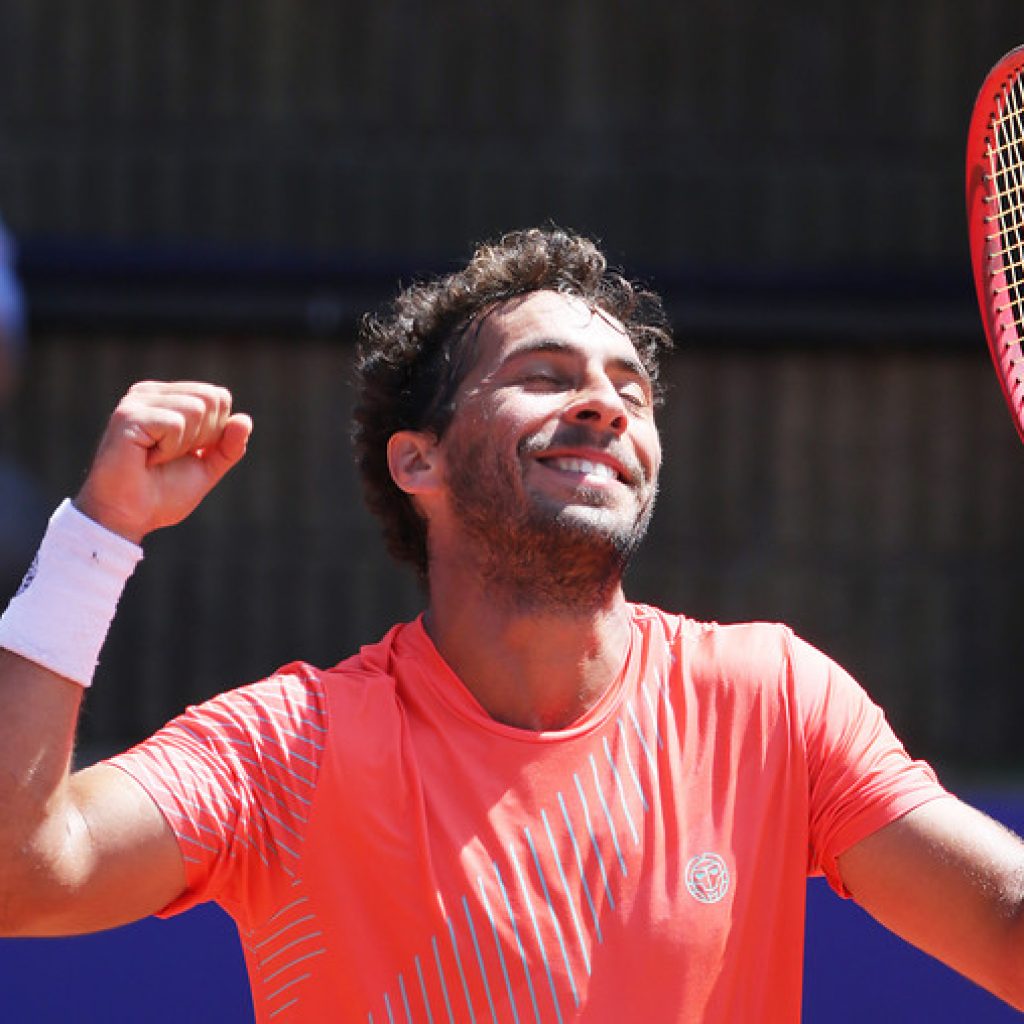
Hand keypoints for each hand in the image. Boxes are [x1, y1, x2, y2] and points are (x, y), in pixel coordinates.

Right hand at [75, 381, 252, 542]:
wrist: (129, 518)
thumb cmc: (162, 493)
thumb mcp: (207, 468)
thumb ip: (229, 446)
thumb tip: (245, 419)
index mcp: (168, 398)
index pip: (219, 397)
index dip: (214, 433)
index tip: (186, 453)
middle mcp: (151, 393)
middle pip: (211, 399)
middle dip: (202, 437)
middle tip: (170, 457)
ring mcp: (137, 401)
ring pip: (196, 408)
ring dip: (183, 445)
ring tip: (156, 458)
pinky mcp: (128, 415)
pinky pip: (175, 424)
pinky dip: (169, 450)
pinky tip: (146, 458)